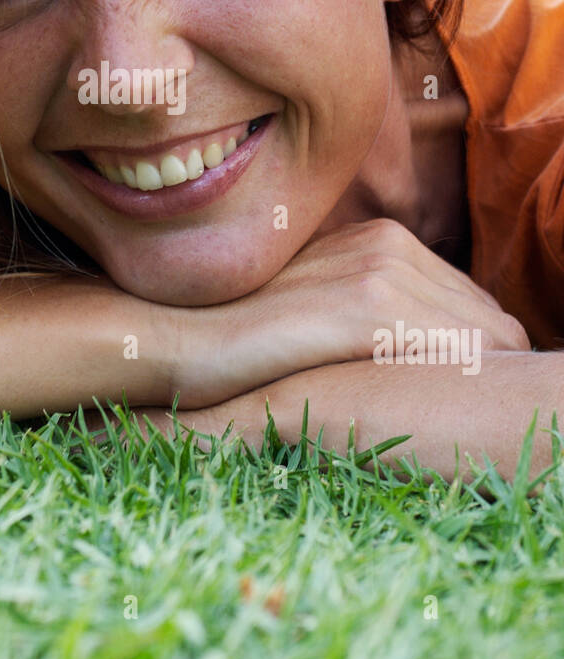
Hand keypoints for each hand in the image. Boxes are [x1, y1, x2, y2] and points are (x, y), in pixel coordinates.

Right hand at [173, 218, 529, 408]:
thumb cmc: (236, 338)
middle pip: (490, 323)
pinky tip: (424, 415)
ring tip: (433, 420)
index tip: (443, 394)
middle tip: (441, 412)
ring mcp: (380, 270)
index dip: (472, 356)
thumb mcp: (315, 313)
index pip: (473, 307)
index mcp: (382, 239)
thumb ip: (371, 317)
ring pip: (484, 340)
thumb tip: (426, 359)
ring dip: (470, 383)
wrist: (167, 336)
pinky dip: (455, 386)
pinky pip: (455, 351)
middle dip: (480, 370)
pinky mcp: (366, 307)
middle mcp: (390, 242)